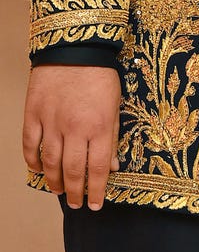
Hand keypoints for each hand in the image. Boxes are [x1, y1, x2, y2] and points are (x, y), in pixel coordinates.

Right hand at [22, 66, 121, 210]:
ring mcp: (51, 122)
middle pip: (72, 170)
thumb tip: (113, 167)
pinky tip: (38, 169)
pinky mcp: (34, 114)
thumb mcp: (115, 105)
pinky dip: (33, 160)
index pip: (97, 168)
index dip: (97, 190)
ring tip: (60, 192)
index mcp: (99, 126)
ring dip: (54, 182)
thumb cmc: (100, 75)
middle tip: (78, 204)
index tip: (96, 205)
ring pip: (49, 162)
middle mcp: (74, 128)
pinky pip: (30, 144)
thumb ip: (112, 136)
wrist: (75, 47)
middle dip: (76, 192)